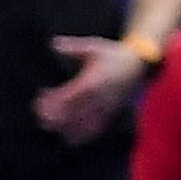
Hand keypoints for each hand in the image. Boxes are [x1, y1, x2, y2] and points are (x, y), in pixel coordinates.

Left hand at [33, 33, 147, 142]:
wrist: (139, 64)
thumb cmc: (113, 54)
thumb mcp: (93, 47)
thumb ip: (72, 47)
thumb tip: (53, 43)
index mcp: (92, 81)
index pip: (69, 96)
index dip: (52, 100)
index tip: (40, 96)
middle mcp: (99, 98)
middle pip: (72, 115)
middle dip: (53, 117)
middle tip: (40, 113)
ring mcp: (106, 108)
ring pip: (83, 126)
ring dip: (64, 128)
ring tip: (51, 124)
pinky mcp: (111, 114)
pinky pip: (96, 130)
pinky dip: (80, 135)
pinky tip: (68, 135)